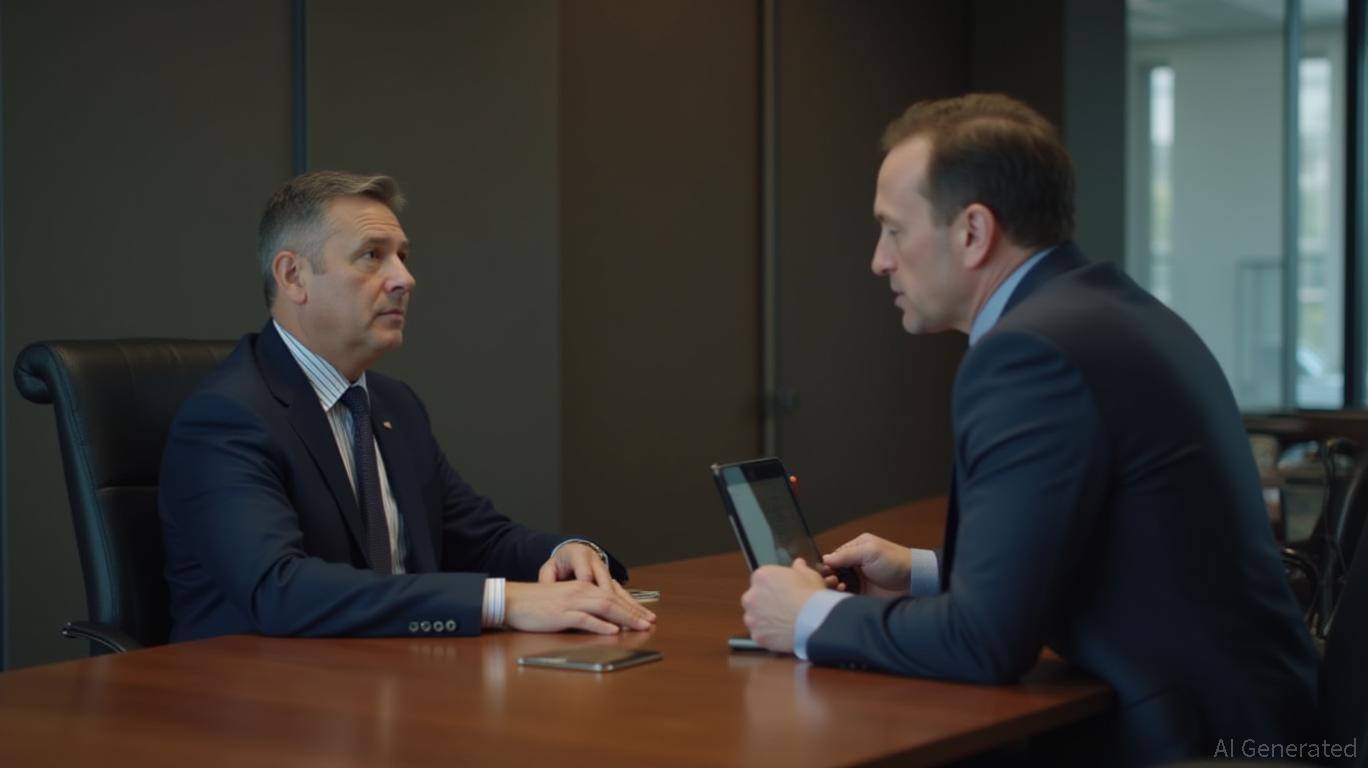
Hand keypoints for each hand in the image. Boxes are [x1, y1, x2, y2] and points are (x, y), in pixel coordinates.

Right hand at [505, 580, 655, 634]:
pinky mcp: (562, 614)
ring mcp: (572, 602)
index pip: (612, 596)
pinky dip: (601, 625)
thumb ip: (583, 608)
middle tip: (651, 622)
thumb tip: (603, 620)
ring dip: (625, 618)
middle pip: (613, 601)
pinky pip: (585, 619)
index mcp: (582, 588)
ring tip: (640, 626)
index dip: (631, 606)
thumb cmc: (537, 604)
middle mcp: (580, 591)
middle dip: (634, 612)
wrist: (513, 600)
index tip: (645, 616)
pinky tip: (613, 630)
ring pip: (605, 607)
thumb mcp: (564, 602)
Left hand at [537, 542, 652, 617]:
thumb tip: (546, 591)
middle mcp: (596, 562)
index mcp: (578, 556)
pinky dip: (632, 605)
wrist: (570, 550)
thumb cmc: (559, 563)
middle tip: (633, 619)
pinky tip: (643, 615)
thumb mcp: (549, 569)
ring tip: (647, 618)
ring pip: (620, 590)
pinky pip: (622, 593)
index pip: (586, 576)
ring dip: (633, 607)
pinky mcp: (610, 579)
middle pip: (609, 586)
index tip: (601, 609)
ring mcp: (605, 571)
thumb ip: (547, 581)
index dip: (594, 592)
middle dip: (622, 605)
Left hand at [740, 558, 824, 653]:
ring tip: (784, 622)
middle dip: (765, 603)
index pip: (761, 579)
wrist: (814, 622)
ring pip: (755, 617)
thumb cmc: (812, 597)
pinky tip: (783, 633)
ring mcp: (752, 617)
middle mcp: (751, 596)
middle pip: (754, 598)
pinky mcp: (757, 635)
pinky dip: (769, 635)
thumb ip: (800, 568)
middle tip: (783, 608)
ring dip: (765, 619)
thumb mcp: (810, 575)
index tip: (783, 591)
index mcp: (762, 576)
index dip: (773, 586)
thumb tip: (799, 564)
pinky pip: (760, 634)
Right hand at [821, 533, 910, 598]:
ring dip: (834, 586)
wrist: (915, 581)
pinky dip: (841, 595)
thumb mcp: (869, 551)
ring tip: (839, 587)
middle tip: (832, 581)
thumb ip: (846, 554)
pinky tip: (843, 594)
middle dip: (829, 576)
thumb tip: (825, 559)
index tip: (824, 572)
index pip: (834, 557)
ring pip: (838, 584)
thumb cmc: (894, 561)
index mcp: (856, 548)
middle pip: (834, 571)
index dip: (827, 564)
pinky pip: (846, 595)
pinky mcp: (863, 594)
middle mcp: (855, 564)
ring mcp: (859, 580)